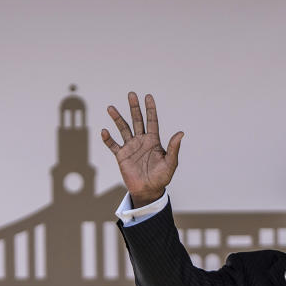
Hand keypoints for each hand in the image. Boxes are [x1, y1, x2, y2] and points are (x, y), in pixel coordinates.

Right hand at [101, 92, 182, 206]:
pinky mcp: (121, 156)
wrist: (148, 190)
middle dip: (134, 107)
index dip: (150, 109)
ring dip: (117, 118)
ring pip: (123, 129)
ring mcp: (130, 147)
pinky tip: (104, 132)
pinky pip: (113, 145)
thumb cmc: (161, 177)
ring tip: (111, 108)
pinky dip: (108, 139)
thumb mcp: (170, 163)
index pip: (152, 121)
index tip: (148, 97)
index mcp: (153, 140)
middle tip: (131, 94)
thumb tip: (181, 133)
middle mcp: (141, 141)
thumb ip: (174, 148)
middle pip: (137, 120)